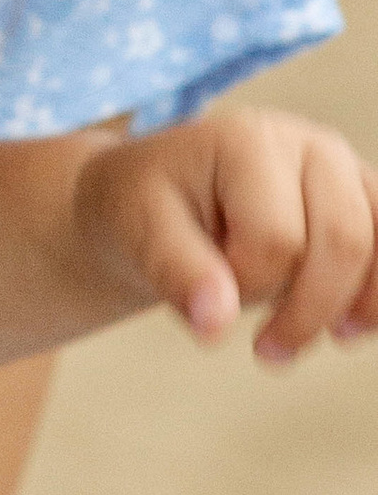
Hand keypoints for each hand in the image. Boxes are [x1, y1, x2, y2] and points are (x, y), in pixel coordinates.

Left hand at [76, 106, 377, 362]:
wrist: (156, 193)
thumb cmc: (146, 207)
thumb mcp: (138, 232)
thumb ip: (175, 272)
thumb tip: (215, 323)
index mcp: (247, 141)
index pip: (276, 237)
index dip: (248, 285)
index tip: (211, 299)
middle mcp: (309, 144)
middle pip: (344, 241)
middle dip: (308, 311)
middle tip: (266, 352)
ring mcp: (346, 168)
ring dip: (358, 308)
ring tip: (314, 342)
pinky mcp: (365, 198)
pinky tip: (348, 327)